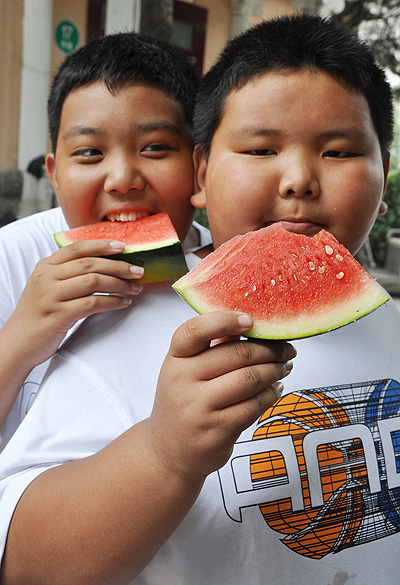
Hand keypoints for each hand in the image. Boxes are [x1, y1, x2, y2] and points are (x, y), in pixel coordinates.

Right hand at [5, 239, 143, 367]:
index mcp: (45, 266)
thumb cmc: (39, 314)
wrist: (18, 342)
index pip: (77, 248)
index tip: (124, 247)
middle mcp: (47, 277)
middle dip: (118, 266)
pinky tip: (123, 303)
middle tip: (138, 271)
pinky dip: (112, 302)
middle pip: (89, 264)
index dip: (102, 245)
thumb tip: (104, 264)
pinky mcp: (59, 315)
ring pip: (93, 282)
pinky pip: (92, 304)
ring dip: (119, 285)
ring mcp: (51, 296)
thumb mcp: (47, 286)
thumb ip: (67, 273)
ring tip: (134, 289)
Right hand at [147, 311, 295, 481]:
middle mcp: (182, 381)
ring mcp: (199, 408)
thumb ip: (212, 347)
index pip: (195, 330)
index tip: (250, 320)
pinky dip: (271, 395)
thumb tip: (251, 324)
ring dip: (275, 371)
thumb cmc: (184, 401)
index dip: (225, 320)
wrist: (168, 451)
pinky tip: (275, 389)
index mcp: (175, 358)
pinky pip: (254, 406)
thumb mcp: (186, 370)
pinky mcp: (217, 431)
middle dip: (269, 349)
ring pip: (249, 379)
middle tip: (286, 349)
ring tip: (284, 367)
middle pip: (236, 354)